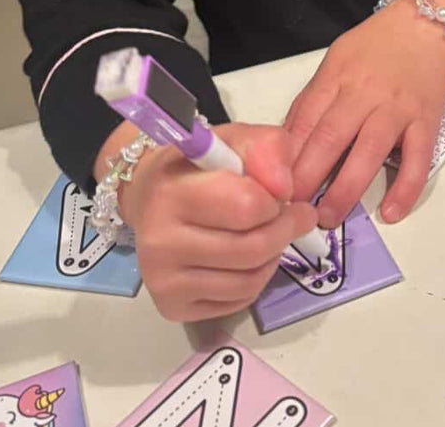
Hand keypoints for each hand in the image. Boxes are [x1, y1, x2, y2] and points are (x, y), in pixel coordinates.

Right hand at [113, 123, 317, 321]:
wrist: (148, 195)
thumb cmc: (196, 165)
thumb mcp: (231, 138)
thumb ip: (265, 148)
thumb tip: (285, 188)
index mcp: (172, 193)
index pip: (246, 206)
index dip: (275, 200)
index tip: (282, 193)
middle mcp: (160, 242)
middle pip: (252, 249)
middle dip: (285, 230)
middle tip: (295, 216)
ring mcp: (162, 280)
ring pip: (249, 280)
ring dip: (273, 256)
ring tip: (269, 233)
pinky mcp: (171, 306)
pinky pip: (237, 301)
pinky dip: (255, 281)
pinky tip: (247, 259)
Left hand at [283, 0, 444, 227]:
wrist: (427, 24)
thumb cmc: (376, 45)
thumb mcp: (335, 61)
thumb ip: (314, 99)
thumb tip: (287, 142)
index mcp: (336, 78)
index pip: (305, 122)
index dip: (285, 158)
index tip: (271, 188)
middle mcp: (364, 94)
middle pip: (330, 139)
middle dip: (307, 179)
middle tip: (291, 212)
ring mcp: (397, 109)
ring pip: (368, 153)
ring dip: (346, 190)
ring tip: (329, 217)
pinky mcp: (426, 122)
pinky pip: (417, 160)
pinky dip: (405, 189)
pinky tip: (391, 213)